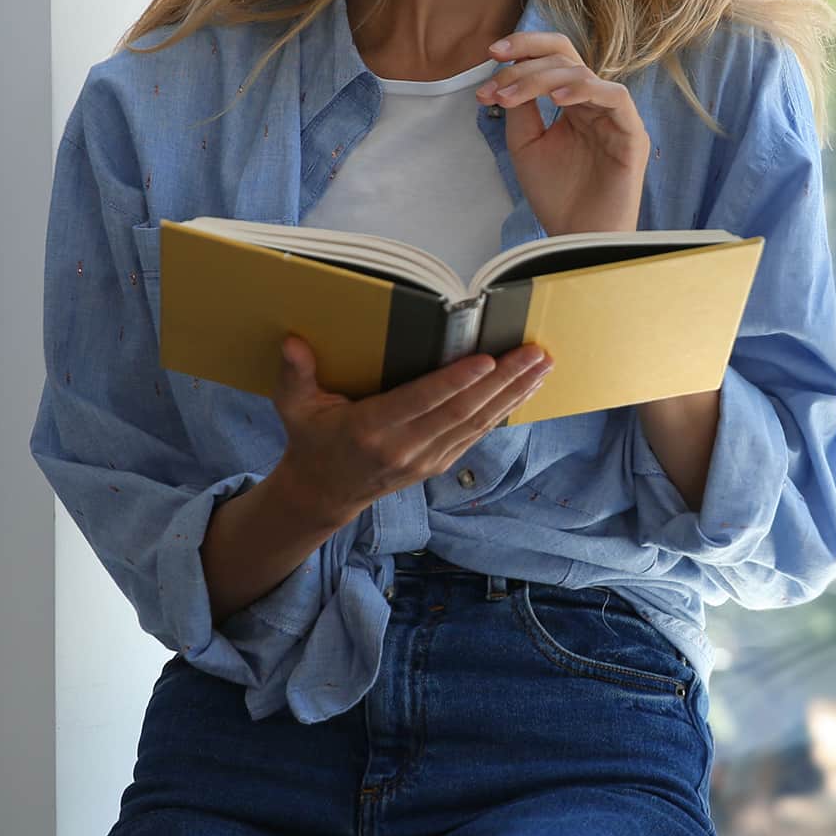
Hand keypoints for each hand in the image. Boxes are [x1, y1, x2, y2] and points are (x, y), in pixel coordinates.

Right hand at [267, 334, 553, 526]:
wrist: (322, 494)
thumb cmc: (312, 440)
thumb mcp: (293, 409)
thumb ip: (294, 375)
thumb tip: (294, 342)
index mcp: (370, 430)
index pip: (420, 403)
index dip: (454, 383)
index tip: (486, 360)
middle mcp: (404, 447)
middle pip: (461, 411)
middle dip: (502, 382)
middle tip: (534, 353)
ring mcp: (425, 459)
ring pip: (477, 423)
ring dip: (514, 393)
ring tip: (542, 365)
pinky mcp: (439, 463)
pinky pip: (477, 434)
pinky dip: (504, 410)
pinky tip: (526, 388)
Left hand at [476, 30, 650, 235]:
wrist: (576, 236)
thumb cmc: (557, 196)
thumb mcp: (526, 144)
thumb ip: (521, 107)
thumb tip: (508, 71)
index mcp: (574, 104)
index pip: (555, 58)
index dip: (525, 48)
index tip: (490, 53)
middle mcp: (595, 104)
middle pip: (567, 57)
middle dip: (525, 63)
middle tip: (495, 85)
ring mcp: (615, 117)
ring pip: (583, 74)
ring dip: (541, 79)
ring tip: (510, 98)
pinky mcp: (632, 134)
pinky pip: (615, 96)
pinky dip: (583, 90)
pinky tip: (555, 101)